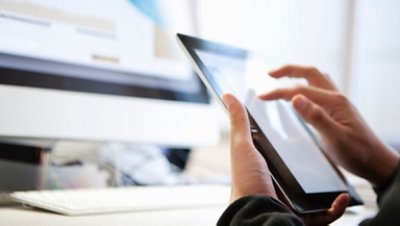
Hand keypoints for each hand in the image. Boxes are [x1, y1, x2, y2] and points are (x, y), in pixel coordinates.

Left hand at [223, 93, 348, 224]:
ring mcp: (296, 201)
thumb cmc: (246, 180)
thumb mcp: (242, 145)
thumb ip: (239, 121)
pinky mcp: (306, 216)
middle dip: (318, 164)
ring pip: (319, 191)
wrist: (255, 213)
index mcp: (269, 168)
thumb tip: (228, 95)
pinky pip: (327, 212)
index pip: (286, 153)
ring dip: (332, 183)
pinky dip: (337, 206)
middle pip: (305, 172)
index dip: (297, 142)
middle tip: (332, 148)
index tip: (311, 128)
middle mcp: (282, 184)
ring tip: (340, 170)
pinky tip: (343, 195)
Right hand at [259, 65, 399, 187]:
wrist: (377, 163)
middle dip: (288, 70)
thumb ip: (315, 117)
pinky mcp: (337, 109)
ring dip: (297, 74)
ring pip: (315, 78)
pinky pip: (319, 89)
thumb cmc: (358, 153)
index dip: (279, 91)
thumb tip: (295, 98)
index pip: (300, 90)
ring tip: (280, 77)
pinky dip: (305, 84)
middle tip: (269, 73)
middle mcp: (336, 97)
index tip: (261, 97)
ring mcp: (338, 102)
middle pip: (310, 73)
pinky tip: (299, 94)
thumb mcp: (335, 138)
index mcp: (334, 102)